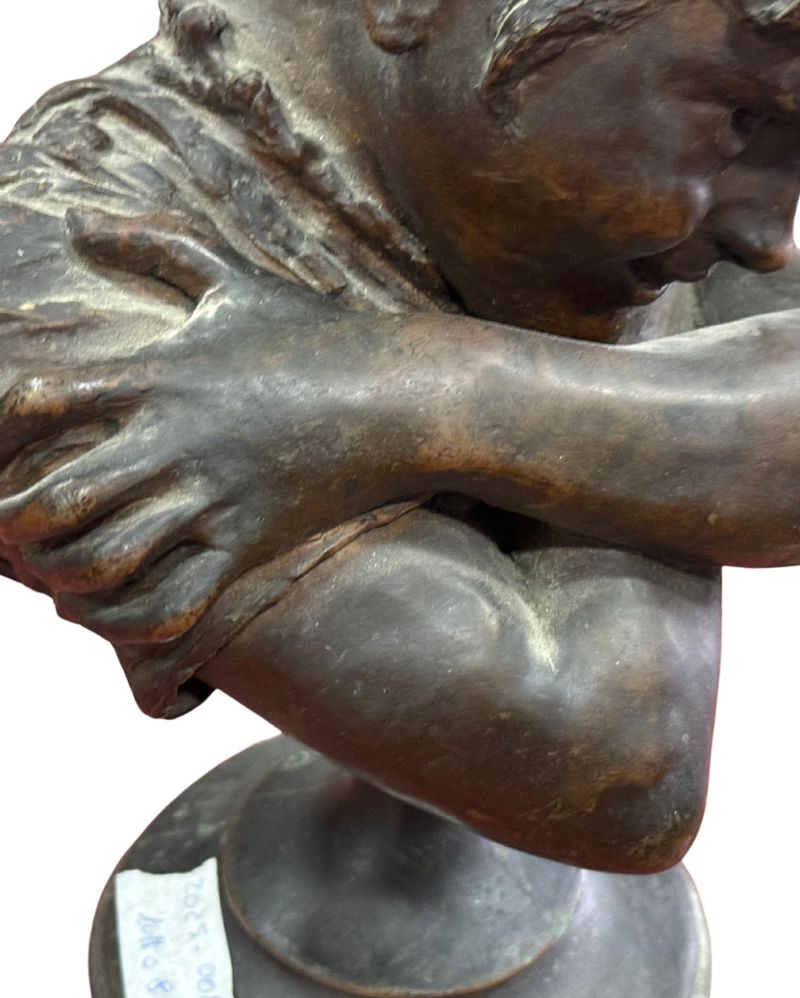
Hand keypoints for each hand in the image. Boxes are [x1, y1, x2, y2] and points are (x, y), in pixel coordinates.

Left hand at [0, 211, 413, 643]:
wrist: (406, 398)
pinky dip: (129, 622)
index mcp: (159, 374)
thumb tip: (76, 217)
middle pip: (53, 500)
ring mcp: (215, 496)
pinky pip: (173, 604)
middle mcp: (176, 439)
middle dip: (14, 526)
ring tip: (58, 577)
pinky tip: (116, 610)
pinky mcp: (251, 543)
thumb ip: (152, 241)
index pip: (32, 403)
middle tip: (16, 531)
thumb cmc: (319, 334)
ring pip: (105, 561)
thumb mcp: (234, 277)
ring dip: (63, 579)